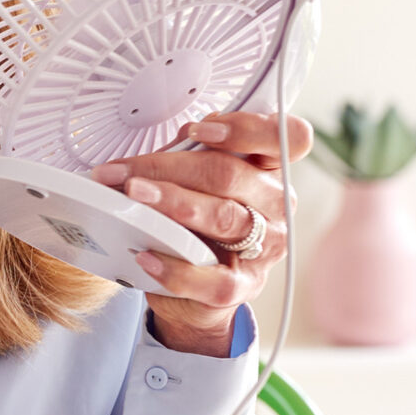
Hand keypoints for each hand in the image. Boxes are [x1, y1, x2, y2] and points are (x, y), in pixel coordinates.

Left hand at [90, 112, 312, 355]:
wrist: (195, 285)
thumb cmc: (197, 219)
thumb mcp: (195, 177)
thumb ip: (192, 153)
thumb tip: (179, 138)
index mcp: (270, 169)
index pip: (288, 136)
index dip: (248, 128)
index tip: (200, 129)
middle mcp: (276, 205)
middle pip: (230, 174)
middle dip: (170, 167)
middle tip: (127, 171)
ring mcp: (266, 248)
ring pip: (223, 218)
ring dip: (172, 203)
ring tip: (133, 196)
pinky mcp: (245, 286)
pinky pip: (214, 280)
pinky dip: (176, 270)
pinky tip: (146, 257)